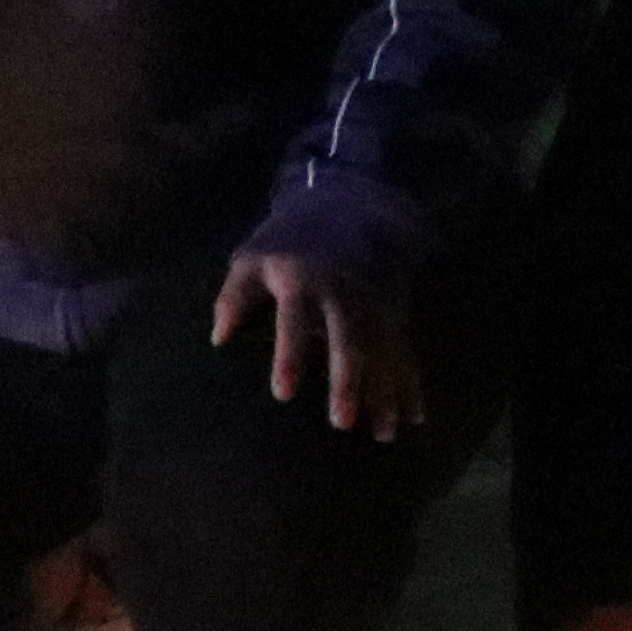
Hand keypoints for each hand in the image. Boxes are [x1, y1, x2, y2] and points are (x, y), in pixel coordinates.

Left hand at [210, 243, 423, 439]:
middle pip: (347, 340)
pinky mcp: (394, 307)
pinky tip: (414, 415)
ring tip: (384, 433)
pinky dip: (411, 382)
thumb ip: (233, 296)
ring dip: (385, 392)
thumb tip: (218, 338)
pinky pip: (404, 349)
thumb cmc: (288, 237)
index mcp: (302, 280)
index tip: (283, 393)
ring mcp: (372, 300)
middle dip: (348, 381)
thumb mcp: (252, 256)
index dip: (290, 356)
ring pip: (382, 351)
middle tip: (343, 422)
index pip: (294, 322)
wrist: (348, 197)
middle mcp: (342, 292)